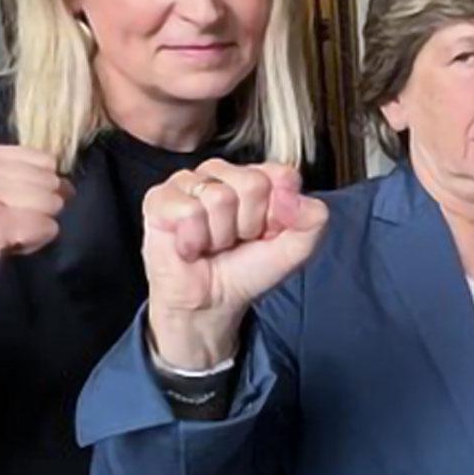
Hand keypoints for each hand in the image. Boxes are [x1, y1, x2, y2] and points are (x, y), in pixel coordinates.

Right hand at [0, 139, 71, 323]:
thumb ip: (5, 176)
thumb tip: (64, 182)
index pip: (39, 158)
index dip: (35, 189)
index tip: (4, 209)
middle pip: (49, 180)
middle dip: (38, 208)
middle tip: (1, 228)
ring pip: (52, 203)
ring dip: (35, 226)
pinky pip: (47, 228)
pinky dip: (34, 243)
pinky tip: (2, 250)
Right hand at [142, 160, 327, 367]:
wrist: (211, 302)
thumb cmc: (249, 269)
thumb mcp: (297, 248)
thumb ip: (313, 218)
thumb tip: (291, 194)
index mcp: (259, 176)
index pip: (282, 176)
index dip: (278, 214)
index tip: (268, 232)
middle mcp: (224, 172)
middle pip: (252, 184)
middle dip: (248, 224)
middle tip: (236, 240)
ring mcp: (190, 181)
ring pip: (219, 197)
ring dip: (220, 235)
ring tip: (213, 243)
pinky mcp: (160, 198)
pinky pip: (188, 211)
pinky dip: (194, 241)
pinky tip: (190, 247)